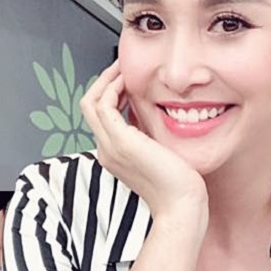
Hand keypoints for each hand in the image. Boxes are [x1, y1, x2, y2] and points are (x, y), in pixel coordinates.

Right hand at [81, 62, 207, 224]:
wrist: (181, 203)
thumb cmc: (178, 183)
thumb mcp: (158, 151)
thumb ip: (148, 133)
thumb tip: (148, 111)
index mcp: (113, 154)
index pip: (99, 116)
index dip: (109, 93)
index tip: (126, 78)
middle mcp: (106, 150)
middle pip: (89, 105)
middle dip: (104, 81)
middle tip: (122, 66)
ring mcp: (110, 147)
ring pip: (91, 102)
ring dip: (107, 80)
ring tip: (124, 68)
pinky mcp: (121, 142)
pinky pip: (104, 105)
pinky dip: (113, 88)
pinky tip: (130, 81)